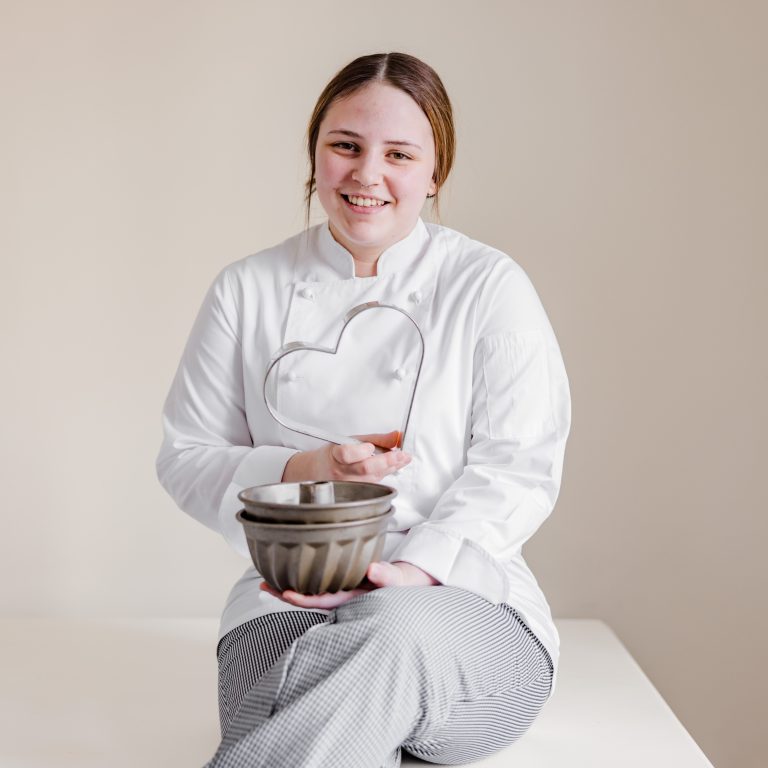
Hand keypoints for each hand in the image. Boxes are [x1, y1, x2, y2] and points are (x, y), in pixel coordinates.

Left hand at [259, 560, 438, 608]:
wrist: (424, 579)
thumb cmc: (415, 580)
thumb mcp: (406, 578)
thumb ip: (390, 576)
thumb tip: (372, 571)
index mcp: (358, 599)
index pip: (325, 602)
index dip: (304, 599)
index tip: (285, 593)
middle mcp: (349, 596)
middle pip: (312, 598)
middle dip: (287, 594)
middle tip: (262, 586)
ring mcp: (347, 589)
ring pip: (314, 590)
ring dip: (292, 586)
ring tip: (268, 579)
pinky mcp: (349, 579)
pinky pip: (323, 580)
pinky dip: (306, 575)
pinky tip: (291, 568)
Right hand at [281, 430, 410, 482]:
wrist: (319, 471)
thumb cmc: (335, 453)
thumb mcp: (351, 440)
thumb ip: (375, 438)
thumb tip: (396, 436)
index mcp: (335, 455)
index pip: (346, 454)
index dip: (360, 451)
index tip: (370, 446)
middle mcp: (341, 472)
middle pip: (364, 468)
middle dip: (385, 461)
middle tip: (401, 454)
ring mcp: (349, 484)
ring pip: (374, 476)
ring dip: (392, 466)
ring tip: (404, 457)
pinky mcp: (358, 490)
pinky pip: (376, 481)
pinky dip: (388, 472)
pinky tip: (397, 464)